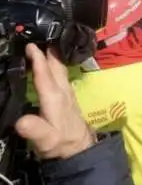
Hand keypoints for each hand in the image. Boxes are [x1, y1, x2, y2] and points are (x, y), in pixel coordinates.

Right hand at [15, 44, 95, 159]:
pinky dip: (53, 65)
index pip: (45, 74)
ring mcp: (66, 93)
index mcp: (55, 98)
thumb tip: (21, 121)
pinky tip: (49, 64)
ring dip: (52, 56)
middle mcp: (62, 91)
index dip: (38, 60)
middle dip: (47, 50)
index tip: (30, 45)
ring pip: (59, 69)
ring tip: (44, 44)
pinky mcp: (67, 96)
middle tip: (39, 35)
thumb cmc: (60, 143)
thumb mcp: (45, 139)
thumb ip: (34, 129)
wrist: (77, 148)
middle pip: (55, 66)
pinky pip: (59, 75)